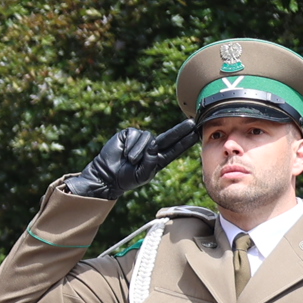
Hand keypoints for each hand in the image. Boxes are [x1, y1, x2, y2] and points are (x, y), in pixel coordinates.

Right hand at [66, 119, 200, 198]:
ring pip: (148, 138)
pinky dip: (131, 145)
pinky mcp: (129, 135)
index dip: (185, 142)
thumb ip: (151, 163)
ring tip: (130, 160)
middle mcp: (152, 148)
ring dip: (139, 150)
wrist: (106, 175)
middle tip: (191, 123)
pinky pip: (135, 135)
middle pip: (169, 137)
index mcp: (158, 159)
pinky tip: (125, 153)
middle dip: (180, 130)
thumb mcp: (142, 175)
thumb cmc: (126, 178)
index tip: (196, 135)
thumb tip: (154, 147)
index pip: (175, 149)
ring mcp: (141, 140)